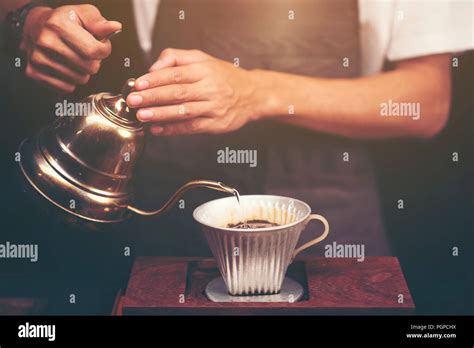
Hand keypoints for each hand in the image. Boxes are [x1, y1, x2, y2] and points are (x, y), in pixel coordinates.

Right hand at [21, 4, 120, 92]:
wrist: (35, 26)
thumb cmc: (62, 21)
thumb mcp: (83, 14)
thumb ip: (99, 23)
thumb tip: (114, 27)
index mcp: (58, 25)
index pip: (94, 51)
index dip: (104, 50)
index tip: (101, 46)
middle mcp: (46, 41)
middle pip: (89, 68)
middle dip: (94, 62)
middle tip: (85, 52)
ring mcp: (39, 58)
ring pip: (80, 79)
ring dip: (82, 72)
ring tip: (75, 59)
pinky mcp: (35, 73)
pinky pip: (67, 88)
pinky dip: (70, 81)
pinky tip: (66, 68)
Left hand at [127, 49, 262, 135]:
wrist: (253, 94)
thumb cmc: (224, 76)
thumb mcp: (203, 59)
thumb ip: (176, 57)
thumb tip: (153, 67)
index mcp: (204, 70)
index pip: (175, 74)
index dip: (155, 79)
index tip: (138, 84)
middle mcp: (210, 88)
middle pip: (177, 92)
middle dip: (153, 97)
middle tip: (134, 100)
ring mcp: (213, 107)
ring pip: (184, 111)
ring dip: (161, 114)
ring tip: (142, 116)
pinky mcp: (216, 124)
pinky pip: (192, 127)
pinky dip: (174, 129)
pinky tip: (158, 129)